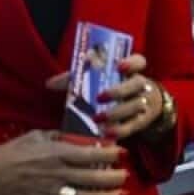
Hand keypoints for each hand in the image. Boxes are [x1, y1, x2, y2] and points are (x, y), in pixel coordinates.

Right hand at [0, 131, 126, 194]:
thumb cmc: (12, 151)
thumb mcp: (38, 136)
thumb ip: (61, 137)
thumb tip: (81, 139)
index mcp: (59, 153)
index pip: (94, 155)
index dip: (112, 155)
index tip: (122, 153)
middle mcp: (59, 173)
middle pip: (96, 178)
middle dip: (116, 178)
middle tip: (125, 176)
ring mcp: (52, 193)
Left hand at [46, 54, 166, 140]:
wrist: (134, 109)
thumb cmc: (109, 89)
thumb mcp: (94, 80)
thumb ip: (75, 79)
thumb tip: (49, 83)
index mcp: (130, 71)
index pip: (139, 61)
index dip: (131, 63)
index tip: (119, 66)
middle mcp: (140, 85)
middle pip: (137, 84)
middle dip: (119, 90)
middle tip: (99, 97)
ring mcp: (143, 104)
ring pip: (136, 105)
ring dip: (117, 112)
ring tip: (98, 119)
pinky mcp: (141, 122)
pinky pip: (133, 126)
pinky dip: (120, 130)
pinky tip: (107, 133)